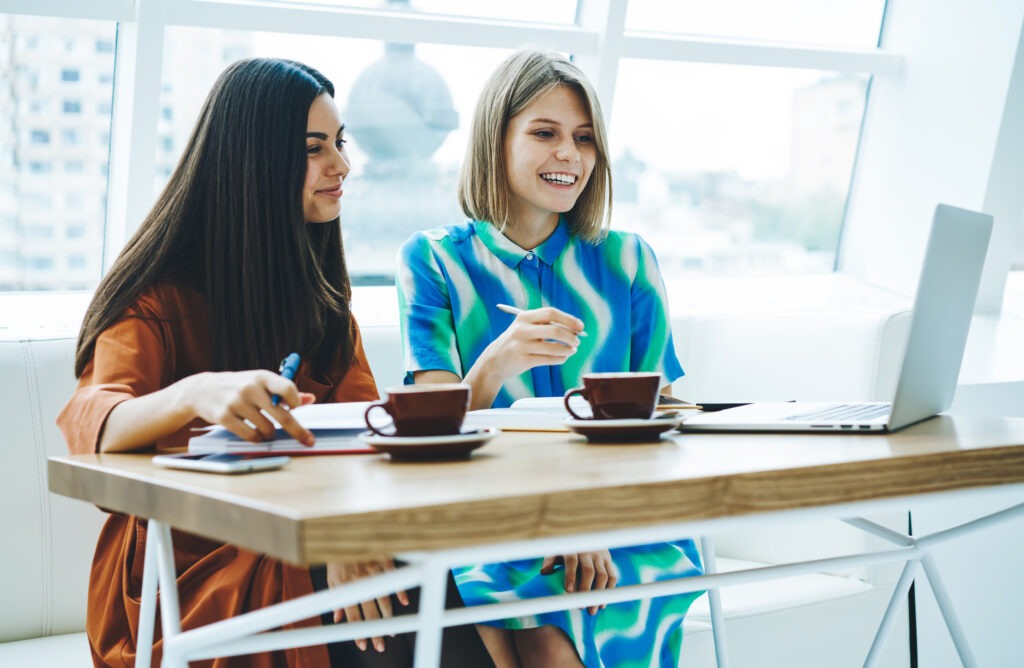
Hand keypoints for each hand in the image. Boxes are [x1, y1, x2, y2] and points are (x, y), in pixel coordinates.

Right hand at [185, 370, 315, 444]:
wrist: (201, 390)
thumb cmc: (238, 386)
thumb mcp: (260, 382)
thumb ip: (284, 391)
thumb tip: (311, 399)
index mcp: (262, 377)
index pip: (287, 388)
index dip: (296, 401)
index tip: (295, 409)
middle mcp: (250, 388)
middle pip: (282, 415)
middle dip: (297, 431)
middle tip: (308, 441)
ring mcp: (236, 402)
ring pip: (267, 429)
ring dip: (270, 434)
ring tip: (266, 430)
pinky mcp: (224, 417)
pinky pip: (250, 436)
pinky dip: (256, 439)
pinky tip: (255, 435)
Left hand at [328, 559, 409, 651]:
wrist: (346, 532)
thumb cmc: (338, 556)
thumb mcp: (332, 579)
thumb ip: (336, 599)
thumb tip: (338, 618)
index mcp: (345, 586)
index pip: (353, 615)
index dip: (358, 631)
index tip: (363, 644)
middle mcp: (360, 581)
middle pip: (370, 612)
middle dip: (376, 631)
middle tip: (381, 645)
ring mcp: (373, 571)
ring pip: (384, 599)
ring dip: (388, 617)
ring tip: (392, 631)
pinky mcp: (383, 560)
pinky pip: (393, 578)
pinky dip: (400, 591)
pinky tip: (403, 602)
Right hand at [474, 306, 582, 381]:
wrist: (494, 360)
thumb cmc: (517, 342)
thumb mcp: (526, 327)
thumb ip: (547, 325)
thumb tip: (576, 329)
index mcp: (524, 317)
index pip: (551, 313)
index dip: (568, 319)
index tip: (580, 327)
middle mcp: (522, 329)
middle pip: (554, 330)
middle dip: (570, 336)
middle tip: (577, 342)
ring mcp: (521, 345)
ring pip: (554, 347)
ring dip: (567, 350)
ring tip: (571, 351)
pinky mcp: (523, 360)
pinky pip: (549, 359)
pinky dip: (560, 359)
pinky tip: (562, 358)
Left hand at [541, 550, 617, 614]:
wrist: (586, 538)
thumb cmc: (567, 551)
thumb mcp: (556, 552)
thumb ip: (550, 561)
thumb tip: (543, 572)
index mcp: (573, 548)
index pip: (572, 561)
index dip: (570, 575)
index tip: (568, 591)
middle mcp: (588, 551)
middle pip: (589, 571)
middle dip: (585, 589)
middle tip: (580, 606)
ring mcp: (600, 556)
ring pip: (603, 576)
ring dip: (598, 594)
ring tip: (591, 610)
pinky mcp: (609, 561)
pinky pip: (612, 577)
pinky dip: (608, 592)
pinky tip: (601, 604)